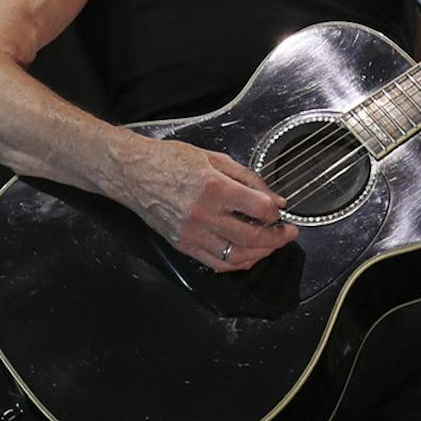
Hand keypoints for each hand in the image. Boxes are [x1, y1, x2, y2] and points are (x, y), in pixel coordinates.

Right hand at [119, 136, 297, 269]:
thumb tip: (275, 199)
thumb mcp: (212, 157)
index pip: (259, 209)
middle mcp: (204, 213)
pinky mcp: (183, 245)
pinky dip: (237, 263)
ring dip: (260, 254)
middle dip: (277, 238)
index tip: (279, 210)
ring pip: (237, 256)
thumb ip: (247, 178)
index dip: (276, 212)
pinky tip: (247, 255)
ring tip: (270, 246)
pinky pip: (216, 263)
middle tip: (288, 234)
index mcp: (214, 186)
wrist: (132, 172)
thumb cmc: (170, 159)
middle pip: (252, 237)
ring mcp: (192, 233)